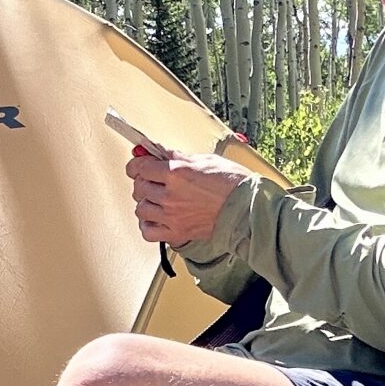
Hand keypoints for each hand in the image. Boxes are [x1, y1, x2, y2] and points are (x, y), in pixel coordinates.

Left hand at [129, 149, 251, 245]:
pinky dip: (148, 225)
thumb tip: (159, 152)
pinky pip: (148, 232)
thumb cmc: (233, 183)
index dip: (137, 164)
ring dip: (145, 203)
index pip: (141, 168)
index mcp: (176, 173)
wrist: (247, 208)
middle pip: (139, 188)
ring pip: (140, 209)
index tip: (138, 164)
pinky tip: (156, 218)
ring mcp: (172, 216)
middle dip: (143, 181)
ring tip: (156, 199)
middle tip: (152, 179)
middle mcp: (170, 196)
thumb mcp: (204, 160)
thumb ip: (177, 157)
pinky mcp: (177, 233)